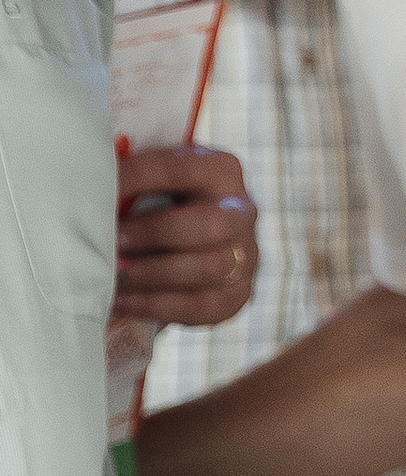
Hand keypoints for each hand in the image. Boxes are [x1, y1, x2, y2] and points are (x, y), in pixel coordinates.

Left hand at [114, 147, 257, 326]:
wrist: (187, 247)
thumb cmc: (158, 207)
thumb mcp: (152, 183)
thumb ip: (131, 182)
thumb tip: (88, 189)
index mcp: (220, 169)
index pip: (177, 169)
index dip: (134, 180)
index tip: (96, 193)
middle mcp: (243, 210)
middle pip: (211, 224)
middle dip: (155, 235)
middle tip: (116, 242)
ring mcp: (246, 255)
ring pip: (210, 268)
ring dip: (153, 274)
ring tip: (115, 275)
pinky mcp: (237, 294)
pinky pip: (200, 306)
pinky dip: (155, 305)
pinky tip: (122, 301)